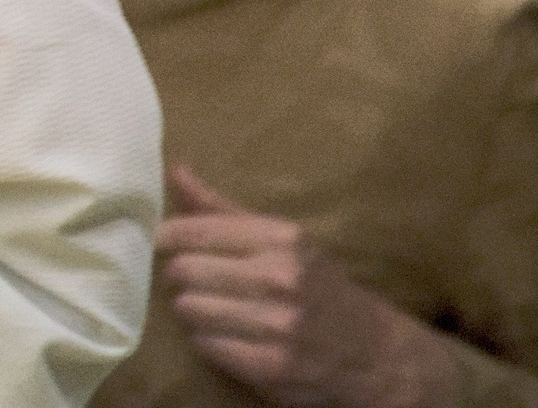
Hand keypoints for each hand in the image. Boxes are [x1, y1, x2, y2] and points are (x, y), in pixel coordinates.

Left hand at [158, 166, 458, 407]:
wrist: (375, 353)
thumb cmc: (317, 286)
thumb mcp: (281, 239)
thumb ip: (222, 208)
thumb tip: (175, 170)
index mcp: (281, 238)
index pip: (192, 230)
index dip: (167, 238)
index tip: (163, 244)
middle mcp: (280, 277)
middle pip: (183, 271)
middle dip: (182, 278)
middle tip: (196, 282)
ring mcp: (277, 325)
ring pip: (188, 309)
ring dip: (193, 312)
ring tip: (216, 310)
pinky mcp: (270, 367)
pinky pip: (204, 345)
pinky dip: (208, 342)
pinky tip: (229, 337)